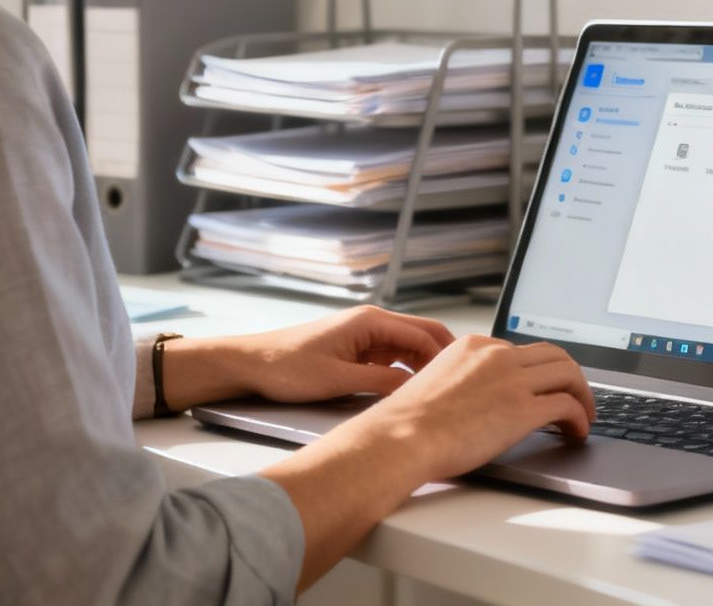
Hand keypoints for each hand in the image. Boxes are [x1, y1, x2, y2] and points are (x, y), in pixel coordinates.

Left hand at [233, 306, 454, 403]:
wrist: (252, 364)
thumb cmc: (287, 366)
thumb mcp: (338, 380)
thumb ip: (380, 382)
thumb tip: (415, 390)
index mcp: (369, 321)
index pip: (423, 334)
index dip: (444, 358)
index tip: (460, 380)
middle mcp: (370, 322)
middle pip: (421, 335)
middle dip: (442, 357)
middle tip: (460, 384)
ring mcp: (363, 335)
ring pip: (408, 347)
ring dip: (425, 365)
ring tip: (441, 391)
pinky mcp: (355, 349)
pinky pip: (391, 356)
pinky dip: (406, 370)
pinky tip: (412, 390)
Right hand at [339, 335, 594, 480]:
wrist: (400, 437)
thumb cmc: (409, 422)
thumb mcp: (439, 382)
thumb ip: (467, 381)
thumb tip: (484, 401)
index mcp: (475, 346)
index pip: (523, 350)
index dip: (541, 371)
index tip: (548, 386)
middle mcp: (496, 355)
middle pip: (554, 355)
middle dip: (572, 377)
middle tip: (578, 398)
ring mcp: (512, 380)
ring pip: (569, 374)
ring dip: (583, 395)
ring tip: (584, 416)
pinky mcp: (522, 409)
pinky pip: (567, 406)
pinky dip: (580, 418)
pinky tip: (576, 432)